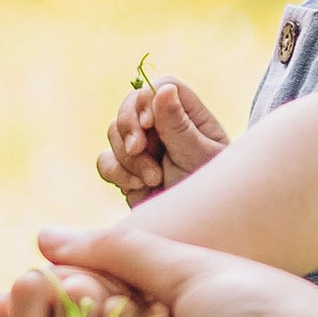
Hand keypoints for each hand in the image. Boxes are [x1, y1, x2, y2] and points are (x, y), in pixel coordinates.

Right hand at [99, 70, 229, 201]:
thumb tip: (165, 89)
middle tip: (139, 150)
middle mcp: (162, 127)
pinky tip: (137, 187)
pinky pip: (105, 161)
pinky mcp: (126, 170)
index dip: (146, 102)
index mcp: (187, 115)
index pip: (158, 88)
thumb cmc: (212, 191)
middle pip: (129, 106)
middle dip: (129, 130)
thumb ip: (179, 126)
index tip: (148, 125)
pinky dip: (116, 173)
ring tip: (154, 179)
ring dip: (128, 158)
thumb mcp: (199, 156)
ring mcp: (142, 147)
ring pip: (113, 134)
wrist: (199, 228)